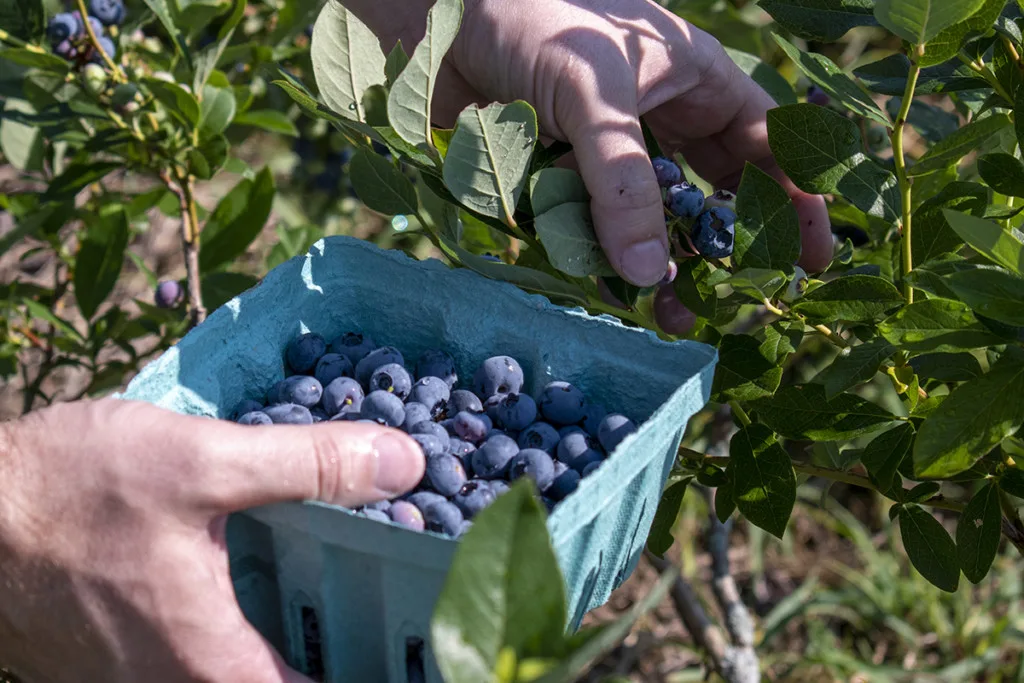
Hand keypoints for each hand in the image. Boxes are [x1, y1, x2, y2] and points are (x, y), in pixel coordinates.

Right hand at [0, 399, 423, 682]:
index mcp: (212, 666)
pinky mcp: (128, 649)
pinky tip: (274, 559)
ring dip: (301, 626)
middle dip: (351, 645)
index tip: (422, 641)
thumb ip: (308, 467)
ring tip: (355, 571)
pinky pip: (212, 648)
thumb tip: (406, 464)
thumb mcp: (201, 463)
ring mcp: (148, 674)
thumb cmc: (66, 493)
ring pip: (250, 666)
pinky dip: (256, 615)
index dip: (381, 670)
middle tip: (401, 594)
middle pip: (289, 681)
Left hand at [354, 0, 833, 283]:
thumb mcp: (594, 90)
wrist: (434, 14)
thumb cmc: (529, 19)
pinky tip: (614, 290)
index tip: (817, 256)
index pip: (765, 141)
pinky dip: (603, 257)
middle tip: (740, 303)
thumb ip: (624, 180)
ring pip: (651, 217)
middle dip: (726, 247)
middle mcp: (657, 114)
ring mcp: (607, 148)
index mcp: (691, 75)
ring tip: (672, 318)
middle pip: (711, 191)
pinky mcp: (559, 173)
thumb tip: (654, 273)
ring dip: (663, 265)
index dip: (797, 197)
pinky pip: (594, 224)